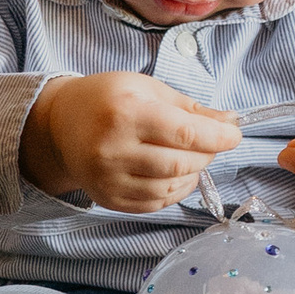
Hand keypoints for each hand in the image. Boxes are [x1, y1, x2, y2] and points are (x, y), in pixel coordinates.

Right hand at [22, 73, 241, 213]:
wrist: (60, 124)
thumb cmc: (107, 99)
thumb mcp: (147, 89)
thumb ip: (190, 108)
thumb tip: (230, 122)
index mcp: (126, 113)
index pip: (186, 134)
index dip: (218, 137)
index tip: (234, 135)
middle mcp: (113, 150)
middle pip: (180, 164)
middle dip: (207, 155)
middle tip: (211, 143)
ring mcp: (108, 179)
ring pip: (170, 188)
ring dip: (192, 175)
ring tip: (191, 158)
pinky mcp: (108, 199)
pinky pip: (155, 204)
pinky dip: (175, 191)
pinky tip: (175, 175)